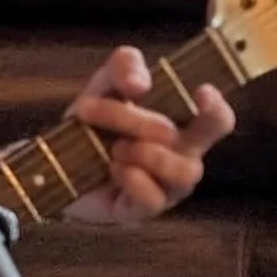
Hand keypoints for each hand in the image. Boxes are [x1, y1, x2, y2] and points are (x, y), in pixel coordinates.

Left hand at [62, 44, 233, 222]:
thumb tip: (139, 84)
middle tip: (134, 116)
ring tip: (116, 147)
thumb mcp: (106, 82)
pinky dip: (133, 178)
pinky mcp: (140, 211)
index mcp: (182, 125)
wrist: (57, 163)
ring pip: (183, 171)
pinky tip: (113, 167)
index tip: (201, 92)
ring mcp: (167, 188)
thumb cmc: (95, 122)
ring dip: (146, 151)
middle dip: (166, 122)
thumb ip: (125, 65)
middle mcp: (183, 157)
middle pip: (207, 145)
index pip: (219, 119)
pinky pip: (154, 199)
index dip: (217, 107)